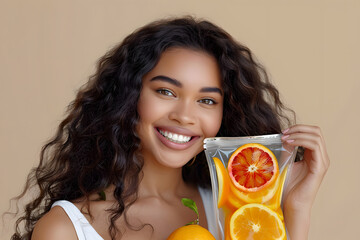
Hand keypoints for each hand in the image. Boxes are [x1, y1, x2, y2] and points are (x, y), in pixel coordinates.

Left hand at [280, 124, 329, 239]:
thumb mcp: (287, 162)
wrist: (292, 203)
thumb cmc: (289, 186)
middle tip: (284, 132)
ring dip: (299, 134)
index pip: (312, 133)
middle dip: (299, 128)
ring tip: (285, 138)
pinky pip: (314, 147)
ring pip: (316, 137)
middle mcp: (321, 157)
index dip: (298, 128)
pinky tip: (289, 143)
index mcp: (314, 155)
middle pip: (316, 131)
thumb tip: (284, 136)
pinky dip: (301, 141)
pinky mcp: (320, 167)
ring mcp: (322, 162)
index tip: (283, 132)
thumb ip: (288, 150)